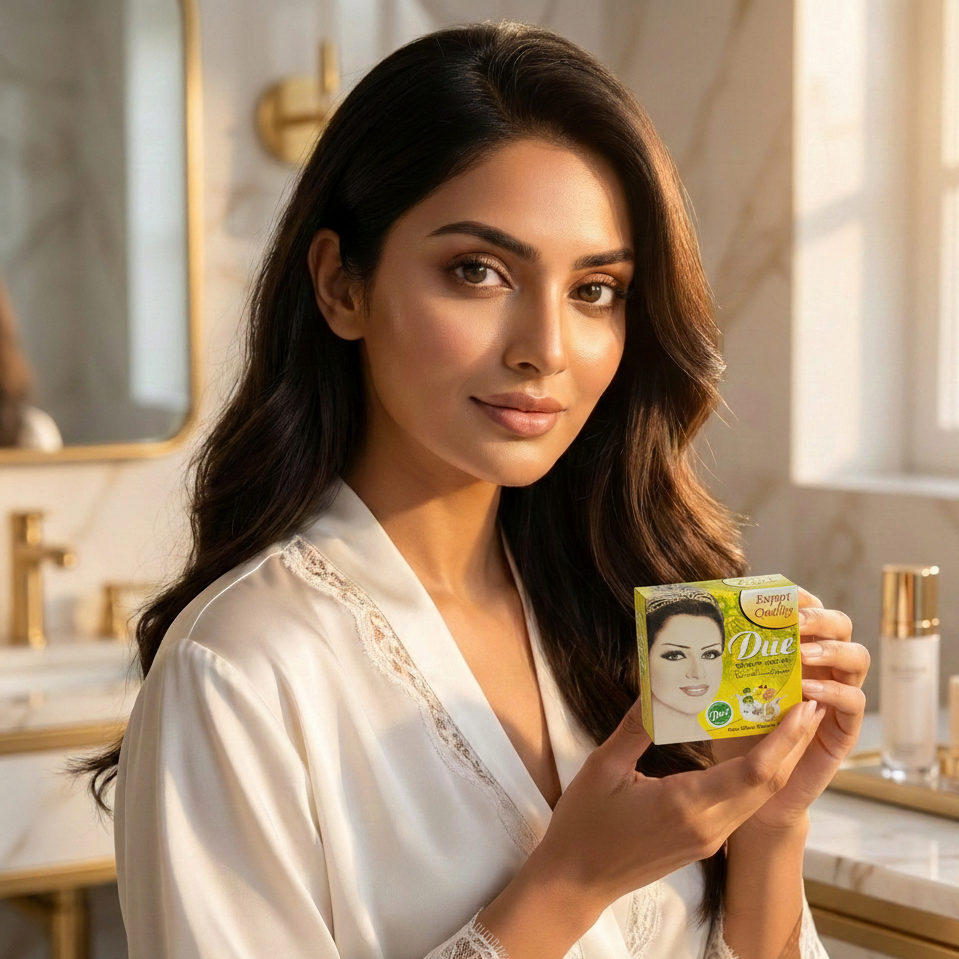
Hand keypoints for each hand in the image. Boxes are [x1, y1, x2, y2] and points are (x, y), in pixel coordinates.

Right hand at [527, 692, 824, 914]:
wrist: (575, 881)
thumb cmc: (583, 824)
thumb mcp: (604, 766)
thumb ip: (636, 727)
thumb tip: (655, 685)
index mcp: (686, 805)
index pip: (754, 772)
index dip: (784, 740)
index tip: (803, 708)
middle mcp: (708, 826)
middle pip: (767, 785)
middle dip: (792, 745)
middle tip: (805, 704)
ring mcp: (709, 839)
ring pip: (758, 798)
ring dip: (778, 761)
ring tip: (784, 722)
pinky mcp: (703, 843)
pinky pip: (741, 807)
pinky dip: (756, 778)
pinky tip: (752, 754)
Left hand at [713, 587, 868, 830]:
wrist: (746, 789)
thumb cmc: (732, 730)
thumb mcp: (722, 688)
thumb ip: (715, 660)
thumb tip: (681, 627)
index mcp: (793, 648)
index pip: (808, 609)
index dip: (800, 597)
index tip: (782, 593)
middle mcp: (821, 665)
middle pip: (840, 624)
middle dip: (821, 617)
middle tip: (796, 622)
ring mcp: (836, 695)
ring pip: (857, 656)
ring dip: (832, 650)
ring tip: (803, 654)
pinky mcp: (843, 729)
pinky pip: (854, 702)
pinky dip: (835, 692)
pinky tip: (810, 691)